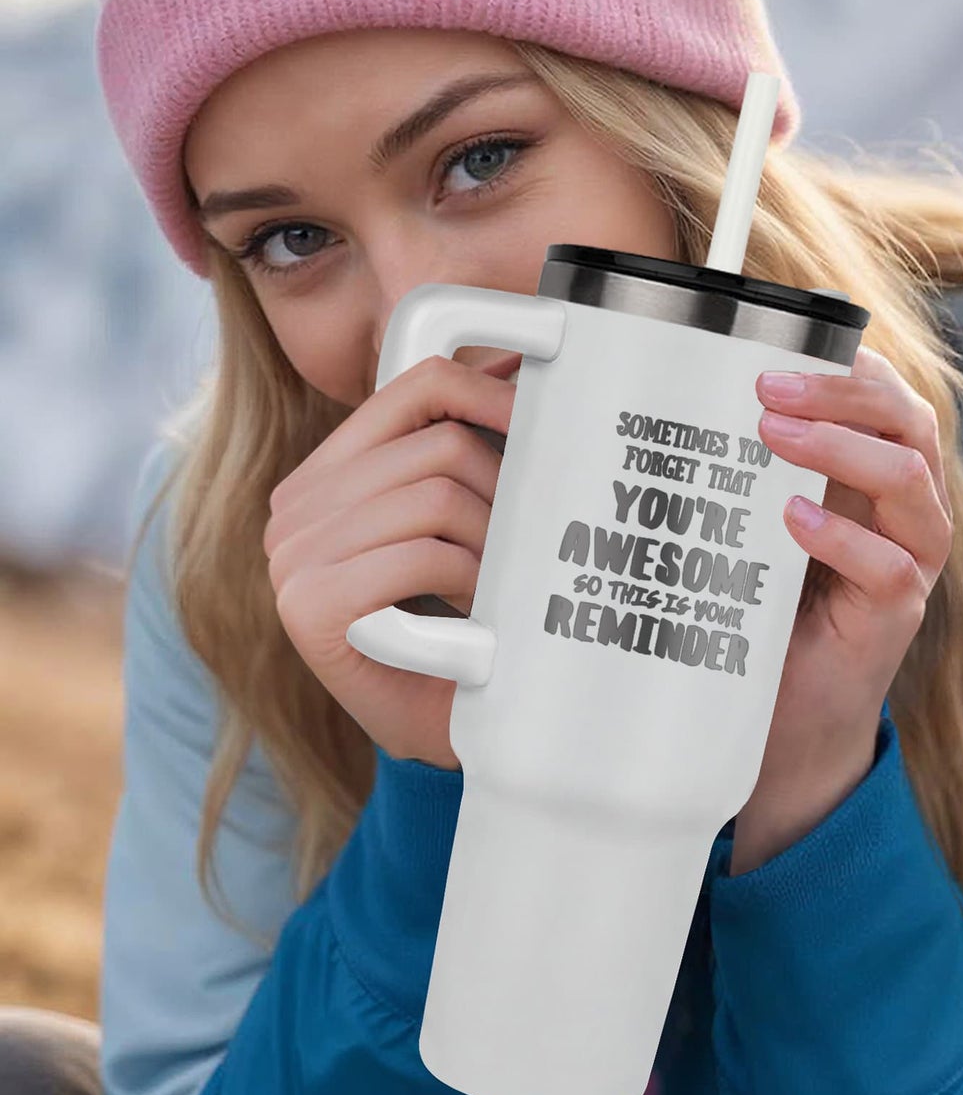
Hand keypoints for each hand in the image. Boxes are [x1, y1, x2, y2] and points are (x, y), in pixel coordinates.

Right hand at [262, 352, 520, 770]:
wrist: (437, 725)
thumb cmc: (456, 624)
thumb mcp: (453, 526)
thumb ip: (459, 457)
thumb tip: (521, 368)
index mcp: (324, 476)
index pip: (411, 389)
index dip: (485, 392)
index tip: (538, 419)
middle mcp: (295, 508)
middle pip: (438, 446)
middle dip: (500, 498)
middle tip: (517, 551)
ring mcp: (292, 556)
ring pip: (437, 498)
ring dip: (490, 547)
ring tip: (494, 587)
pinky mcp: (309, 604)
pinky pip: (423, 554)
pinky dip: (470, 583)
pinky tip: (474, 618)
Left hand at [731, 345, 954, 873]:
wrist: (781, 718)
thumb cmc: (763, 610)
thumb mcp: (750, 525)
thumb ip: (741, 472)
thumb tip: (675, 401)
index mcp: (877, 476)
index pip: (885, 397)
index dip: (845, 363)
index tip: (775, 347)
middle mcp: (907, 511)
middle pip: (909, 423)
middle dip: (842, 391)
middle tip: (767, 385)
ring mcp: (910, 563)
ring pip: (909, 482)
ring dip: (842, 447)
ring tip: (775, 434)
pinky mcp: (896, 617)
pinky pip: (889, 566)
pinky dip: (841, 537)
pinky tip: (792, 520)